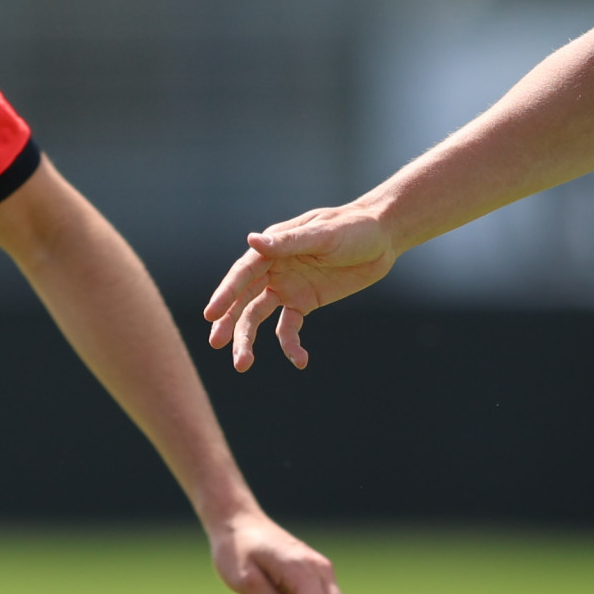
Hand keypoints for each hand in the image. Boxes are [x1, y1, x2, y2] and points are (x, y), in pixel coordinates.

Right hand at [204, 199, 401, 372]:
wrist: (382, 239)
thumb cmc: (352, 228)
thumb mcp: (323, 234)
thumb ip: (288, 243)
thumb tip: (251, 240)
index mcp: (273, 247)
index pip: (243, 273)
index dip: (226, 293)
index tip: (211, 315)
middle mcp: (273, 269)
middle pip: (244, 299)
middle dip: (229, 322)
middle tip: (215, 344)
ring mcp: (286, 288)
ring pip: (258, 317)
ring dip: (248, 339)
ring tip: (242, 365)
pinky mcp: (303, 303)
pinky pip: (289, 328)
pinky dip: (290, 345)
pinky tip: (299, 360)